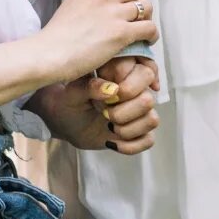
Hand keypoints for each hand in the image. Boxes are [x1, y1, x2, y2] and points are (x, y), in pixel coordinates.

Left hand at [30, 59, 158, 153]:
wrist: (67, 123)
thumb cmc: (70, 101)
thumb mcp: (73, 93)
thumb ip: (90, 86)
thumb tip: (113, 89)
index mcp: (126, 73)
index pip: (145, 74)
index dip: (126, 89)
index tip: (105, 97)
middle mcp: (138, 90)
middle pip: (149, 101)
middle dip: (123, 113)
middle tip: (104, 113)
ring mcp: (141, 111)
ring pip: (152, 120)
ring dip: (127, 129)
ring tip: (109, 127)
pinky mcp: (140, 131)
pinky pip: (149, 140)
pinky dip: (129, 145)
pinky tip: (112, 142)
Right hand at [34, 0, 156, 81]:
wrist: (47, 55)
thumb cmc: (55, 38)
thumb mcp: (70, 4)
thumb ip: (89, 0)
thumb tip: (104, 4)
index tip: (123, 3)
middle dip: (139, 2)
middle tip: (134, 17)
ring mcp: (113, 12)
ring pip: (147, 6)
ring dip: (147, 18)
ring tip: (141, 30)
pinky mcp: (121, 32)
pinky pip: (149, 27)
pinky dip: (151, 35)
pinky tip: (146, 42)